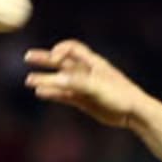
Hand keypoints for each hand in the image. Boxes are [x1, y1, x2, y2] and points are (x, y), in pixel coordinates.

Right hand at [24, 40, 144, 127]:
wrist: (133, 113)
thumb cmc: (119, 94)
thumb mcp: (98, 86)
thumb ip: (77, 82)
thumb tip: (57, 80)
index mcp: (92, 62)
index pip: (71, 48)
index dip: (60, 50)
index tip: (54, 58)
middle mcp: (85, 72)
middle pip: (61, 62)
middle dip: (44, 60)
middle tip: (28, 58)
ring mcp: (83, 86)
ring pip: (60, 81)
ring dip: (45, 80)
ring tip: (29, 81)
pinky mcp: (83, 100)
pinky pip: (64, 95)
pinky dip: (52, 94)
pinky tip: (40, 93)